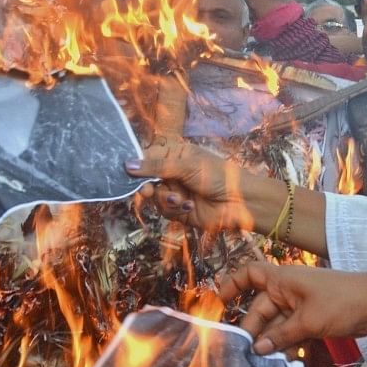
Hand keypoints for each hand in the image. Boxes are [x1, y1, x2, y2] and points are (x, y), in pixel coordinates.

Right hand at [125, 143, 250, 231]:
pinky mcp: (178, 210)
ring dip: (166, 199)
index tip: (126, 172)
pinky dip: (175, 209)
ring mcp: (175, 192)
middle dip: (148, 186)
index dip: (136, 164)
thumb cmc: (218, 176)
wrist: (240, 202)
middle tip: (149, 191)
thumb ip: (157, 166)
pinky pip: (164, 211)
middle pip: (145, 179)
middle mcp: (173, 172)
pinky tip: (189, 206)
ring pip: (154, 197)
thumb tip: (127, 164)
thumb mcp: (187, 166)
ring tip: (181, 199)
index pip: (147, 156)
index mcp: (176, 155)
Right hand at [217, 261, 366, 353]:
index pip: (249, 275)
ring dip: (270, 340)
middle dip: (253, 329)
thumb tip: (257, 349)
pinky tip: (282, 359)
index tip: (220, 303)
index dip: (232, 285)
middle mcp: (287, 290)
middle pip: (260, 308)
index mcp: (282, 280)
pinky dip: (286, 342)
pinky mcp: (311, 318)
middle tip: (246, 353)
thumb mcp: (308, 321)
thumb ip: (280, 335)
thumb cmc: (341, 302)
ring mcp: (300, 304)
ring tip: (261, 361)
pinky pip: (290, 330)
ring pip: (275, 323)